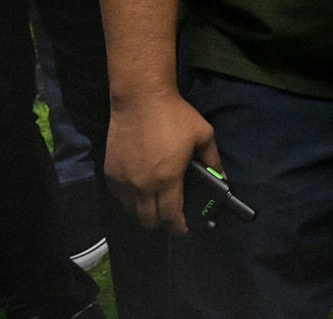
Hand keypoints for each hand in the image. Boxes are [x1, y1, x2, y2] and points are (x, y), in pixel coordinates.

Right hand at [105, 90, 216, 234]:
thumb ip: (213, 160)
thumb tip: (222, 178)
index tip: (186, 231)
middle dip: (161, 223)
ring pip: (131, 211)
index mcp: (167, 180)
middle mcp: (142, 186)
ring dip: (144, 211)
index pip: (171, 217)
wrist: (140, 100)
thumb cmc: (175, 116)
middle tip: (171, 215)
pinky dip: (129, 198)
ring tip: (155, 201)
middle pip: (148, 221)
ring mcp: (123, 181)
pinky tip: (140, 188)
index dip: (179, 229)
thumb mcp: (203, 135)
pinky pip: (119, 196)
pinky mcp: (109, 173)